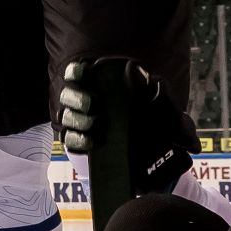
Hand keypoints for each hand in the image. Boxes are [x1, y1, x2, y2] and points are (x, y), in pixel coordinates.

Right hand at [60, 57, 197, 194]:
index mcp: (102, 87)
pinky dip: (77, 139)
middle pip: (67, 94)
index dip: (77, 71)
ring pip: (65, 116)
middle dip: (77, 98)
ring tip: (93, 125)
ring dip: (77, 119)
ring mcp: (80, 123)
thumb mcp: (165, 111)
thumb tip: (145, 77)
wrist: (155, 159)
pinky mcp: (80, 143)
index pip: (78, 72)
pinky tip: (91, 142)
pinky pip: (68, 139)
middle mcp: (86, 102)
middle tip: (93, 105)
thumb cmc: (157, 126)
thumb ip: (161, 96)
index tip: (85, 73)